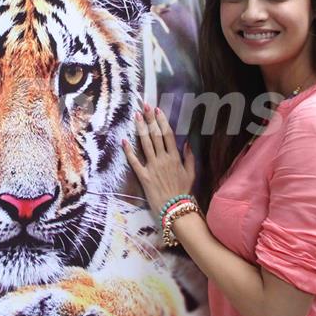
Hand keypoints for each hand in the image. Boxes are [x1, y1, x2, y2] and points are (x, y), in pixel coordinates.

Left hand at [122, 103, 195, 218]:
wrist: (176, 209)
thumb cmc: (184, 192)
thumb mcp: (191, 174)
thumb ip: (190, 157)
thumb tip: (187, 142)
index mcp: (175, 158)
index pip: (168, 135)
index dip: (162, 121)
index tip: (158, 110)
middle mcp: (163, 159)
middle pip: (155, 135)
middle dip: (150, 119)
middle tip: (144, 106)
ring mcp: (152, 167)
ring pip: (145, 144)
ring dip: (140, 129)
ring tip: (136, 116)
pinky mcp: (143, 176)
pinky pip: (134, 161)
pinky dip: (129, 151)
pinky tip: (124, 140)